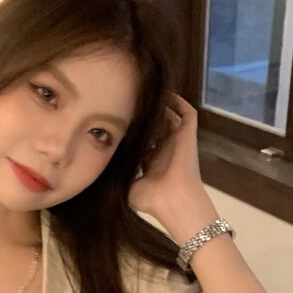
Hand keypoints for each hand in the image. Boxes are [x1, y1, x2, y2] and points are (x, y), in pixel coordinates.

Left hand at [128, 92, 208, 222]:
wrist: (173, 199)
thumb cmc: (151, 199)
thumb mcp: (128, 186)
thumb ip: (120, 173)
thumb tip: (105, 164)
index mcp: (152, 162)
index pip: (142, 141)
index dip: (130, 132)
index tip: (115, 123)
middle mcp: (165, 149)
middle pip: (155, 126)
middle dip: (142, 116)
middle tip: (125, 104)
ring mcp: (177, 141)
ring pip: (169, 117)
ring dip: (158, 107)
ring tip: (141, 95)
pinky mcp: (188, 134)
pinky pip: (187, 113)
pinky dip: (177, 102)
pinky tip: (163, 93)